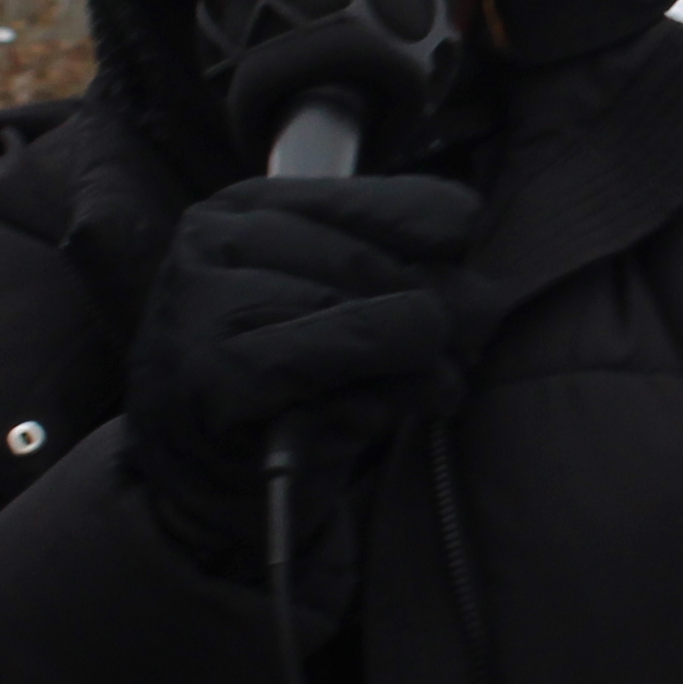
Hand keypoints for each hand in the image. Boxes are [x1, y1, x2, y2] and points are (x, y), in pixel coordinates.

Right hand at [119, 171, 480, 582]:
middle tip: (465, 352)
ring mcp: (202, 305)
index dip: (444, 244)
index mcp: (251, 206)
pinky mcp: (209, 374)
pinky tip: (376, 414)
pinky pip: (324, 370)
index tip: (463, 283)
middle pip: (373, 263)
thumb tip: (485, 297)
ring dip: (417, 364)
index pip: (390, 202)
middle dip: (440, 313)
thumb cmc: (286, 386)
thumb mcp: (343, 312)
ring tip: (432, 390)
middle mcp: (216, 240)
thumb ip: (405, 280)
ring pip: (353, 313)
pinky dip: (370, 396)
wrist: (198, 481)